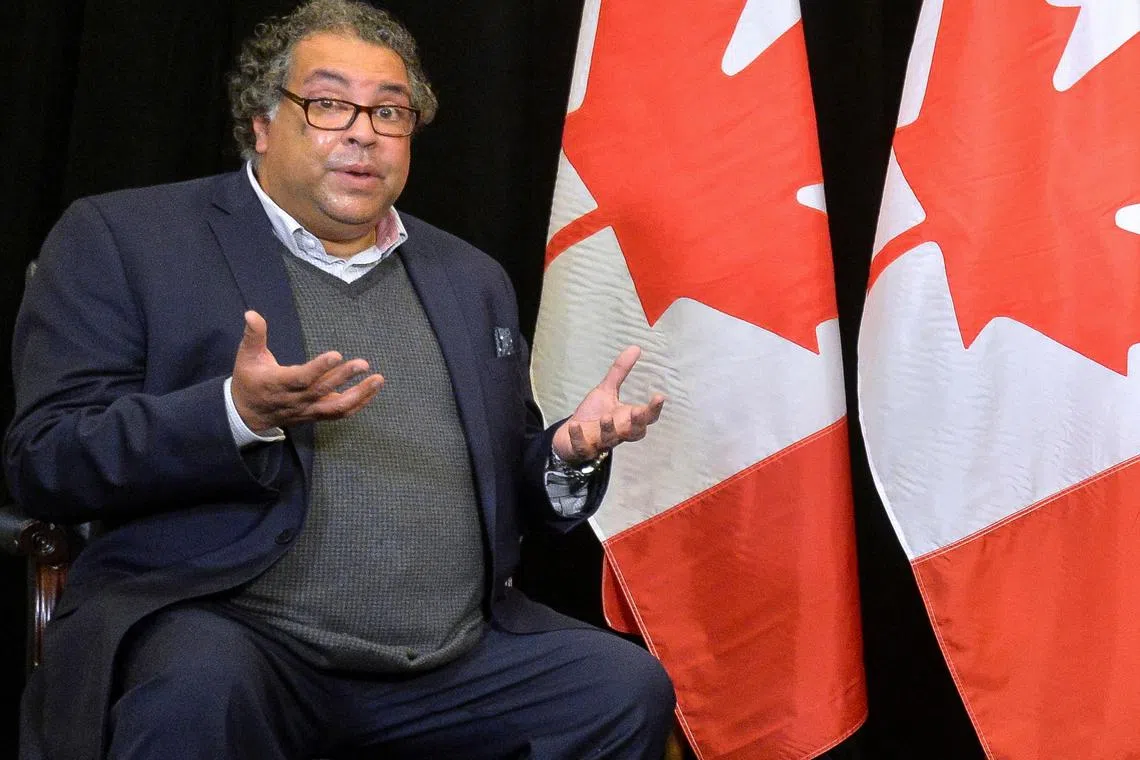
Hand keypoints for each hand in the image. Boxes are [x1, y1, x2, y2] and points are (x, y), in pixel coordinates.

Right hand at [230, 311, 383, 431]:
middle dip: (344, 377)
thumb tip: (251, 313)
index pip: (301, 378)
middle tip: (363, 364)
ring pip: (336, 407)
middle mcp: (296, 399)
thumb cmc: (249, 380)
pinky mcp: (316, 414)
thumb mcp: (246, 356)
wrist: (247, 414)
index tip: (336, 355)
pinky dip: (358, 404)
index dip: (319, 368)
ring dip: (359, 395)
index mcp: (278, 383)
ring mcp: (308, 409)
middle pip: (323, 390)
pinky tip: (371, 391)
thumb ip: (253, 335)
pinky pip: (339, 413)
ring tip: (377, 380)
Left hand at [551, 345, 665, 463]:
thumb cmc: (594, 413)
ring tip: (605, 417)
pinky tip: (575, 425)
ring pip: (611, 440)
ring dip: (609, 430)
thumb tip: (636, 347)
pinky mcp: (584, 449)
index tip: (659, 396)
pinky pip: (583, 448)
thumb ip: (620, 372)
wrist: (571, 435)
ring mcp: (601, 442)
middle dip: (637, 423)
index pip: (647, 417)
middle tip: (637, 411)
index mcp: (627, 419)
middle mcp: (619, 432)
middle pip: (635, 433)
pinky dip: (579, 438)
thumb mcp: (606, 390)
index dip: (654, 409)